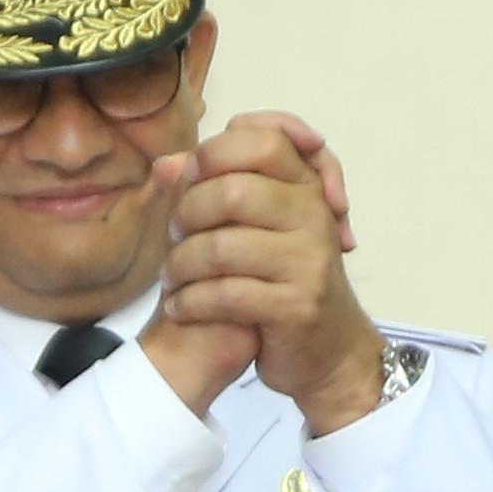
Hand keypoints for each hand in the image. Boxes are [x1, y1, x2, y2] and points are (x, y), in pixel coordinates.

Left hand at [160, 112, 382, 433]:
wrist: (328, 351)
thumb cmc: (284, 280)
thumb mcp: (260, 228)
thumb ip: (216, 189)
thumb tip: (164, 165)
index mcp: (306, 187)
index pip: (264, 140)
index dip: (216, 152)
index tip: (193, 176)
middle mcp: (313, 216)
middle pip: (232, 191)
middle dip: (187, 214)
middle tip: (175, 236)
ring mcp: (309, 262)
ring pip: (222, 246)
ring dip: (181, 264)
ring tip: (172, 277)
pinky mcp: (296, 306)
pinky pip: (226, 295)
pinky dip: (190, 302)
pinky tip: (179, 307)